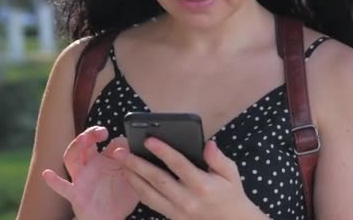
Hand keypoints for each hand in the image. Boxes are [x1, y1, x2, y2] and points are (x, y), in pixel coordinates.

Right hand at [42, 126, 138, 219]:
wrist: (113, 219)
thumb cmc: (120, 195)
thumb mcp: (130, 174)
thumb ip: (129, 158)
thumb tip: (124, 139)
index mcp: (101, 158)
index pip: (97, 140)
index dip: (100, 132)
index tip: (107, 132)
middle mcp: (88, 166)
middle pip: (82, 145)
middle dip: (89, 134)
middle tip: (100, 132)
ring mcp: (81, 179)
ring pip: (72, 159)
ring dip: (76, 147)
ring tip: (82, 139)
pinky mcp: (76, 195)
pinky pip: (63, 187)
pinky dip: (54, 181)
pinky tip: (47, 174)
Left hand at [112, 138, 267, 219]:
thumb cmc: (231, 194)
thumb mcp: (231, 174)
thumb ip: (218, 158)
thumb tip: (207, 144)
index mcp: (202, 185)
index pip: (179, 165)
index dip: (163, 151)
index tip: (148, 139)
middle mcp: (187, 199)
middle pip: (157, 179)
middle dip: (137, 164)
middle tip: (121, 151)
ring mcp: (177, 211)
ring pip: (149, 193)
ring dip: (132, 177)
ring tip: (121, 163)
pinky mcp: (172, 217)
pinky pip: (151, 203)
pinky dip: (138, 190)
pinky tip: (131, 177)